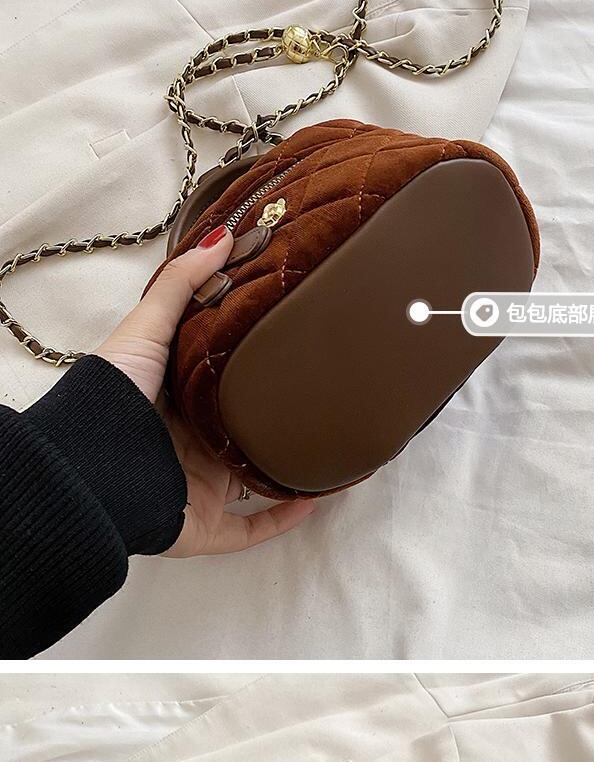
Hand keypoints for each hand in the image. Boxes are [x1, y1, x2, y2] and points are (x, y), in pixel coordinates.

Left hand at [97, 225, 314, 555]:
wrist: (92, 472)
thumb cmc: (112, 399)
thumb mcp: (145, 328)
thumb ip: (180, 284)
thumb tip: (224, 235)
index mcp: (174, 398)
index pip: (222, 377)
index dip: (255, 358)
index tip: (296, 333)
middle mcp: (187, 443)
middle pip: (243, 428)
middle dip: (281, 413)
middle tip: (327, 386)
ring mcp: (197, 487)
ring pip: (254, 476)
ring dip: (290, 464)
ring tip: (333, 439)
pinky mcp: (204, 526)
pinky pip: (252, 526)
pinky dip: (285, 516)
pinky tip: (317, 494)